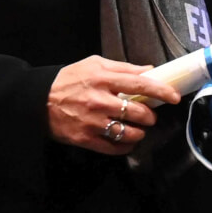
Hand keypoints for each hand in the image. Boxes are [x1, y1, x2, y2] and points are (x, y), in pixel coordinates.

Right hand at [46, 56, 181, 155]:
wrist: (37, 100)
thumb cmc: (68, 79)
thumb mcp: (94, 64)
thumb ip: (122, 67)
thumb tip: (149, 70)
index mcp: (103, 78)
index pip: (140, 84)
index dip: (161, 91)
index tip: (174, 97)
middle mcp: (99, 101)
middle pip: (138, 112)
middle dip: (150, 116)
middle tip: (149, 116)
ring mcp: (92, 121)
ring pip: (128, 133)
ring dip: (139, 133)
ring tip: (138, 129)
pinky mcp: (84, 138)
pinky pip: (113, 148)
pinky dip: (125, 147)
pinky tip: (126, 142)